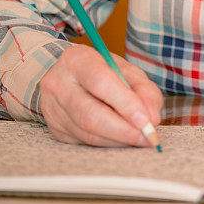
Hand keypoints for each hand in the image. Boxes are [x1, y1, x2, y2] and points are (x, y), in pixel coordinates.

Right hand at [39, 44, 162, 146]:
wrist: (64, 76)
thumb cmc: (100, 70)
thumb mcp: (124, 69)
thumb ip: (142, 89)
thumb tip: (151, 118)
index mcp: (77, 60)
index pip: (101, 82)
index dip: (125, 103)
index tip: (146, 120)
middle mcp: (59, 84)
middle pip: (91, 115)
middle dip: (124, 130)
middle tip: (148, 136)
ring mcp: (52, 109)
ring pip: (88, 133)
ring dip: (119, 140)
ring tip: (141, 138)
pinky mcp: (55, 129)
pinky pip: (85, 142)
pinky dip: (109, 143)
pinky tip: (123, 139)